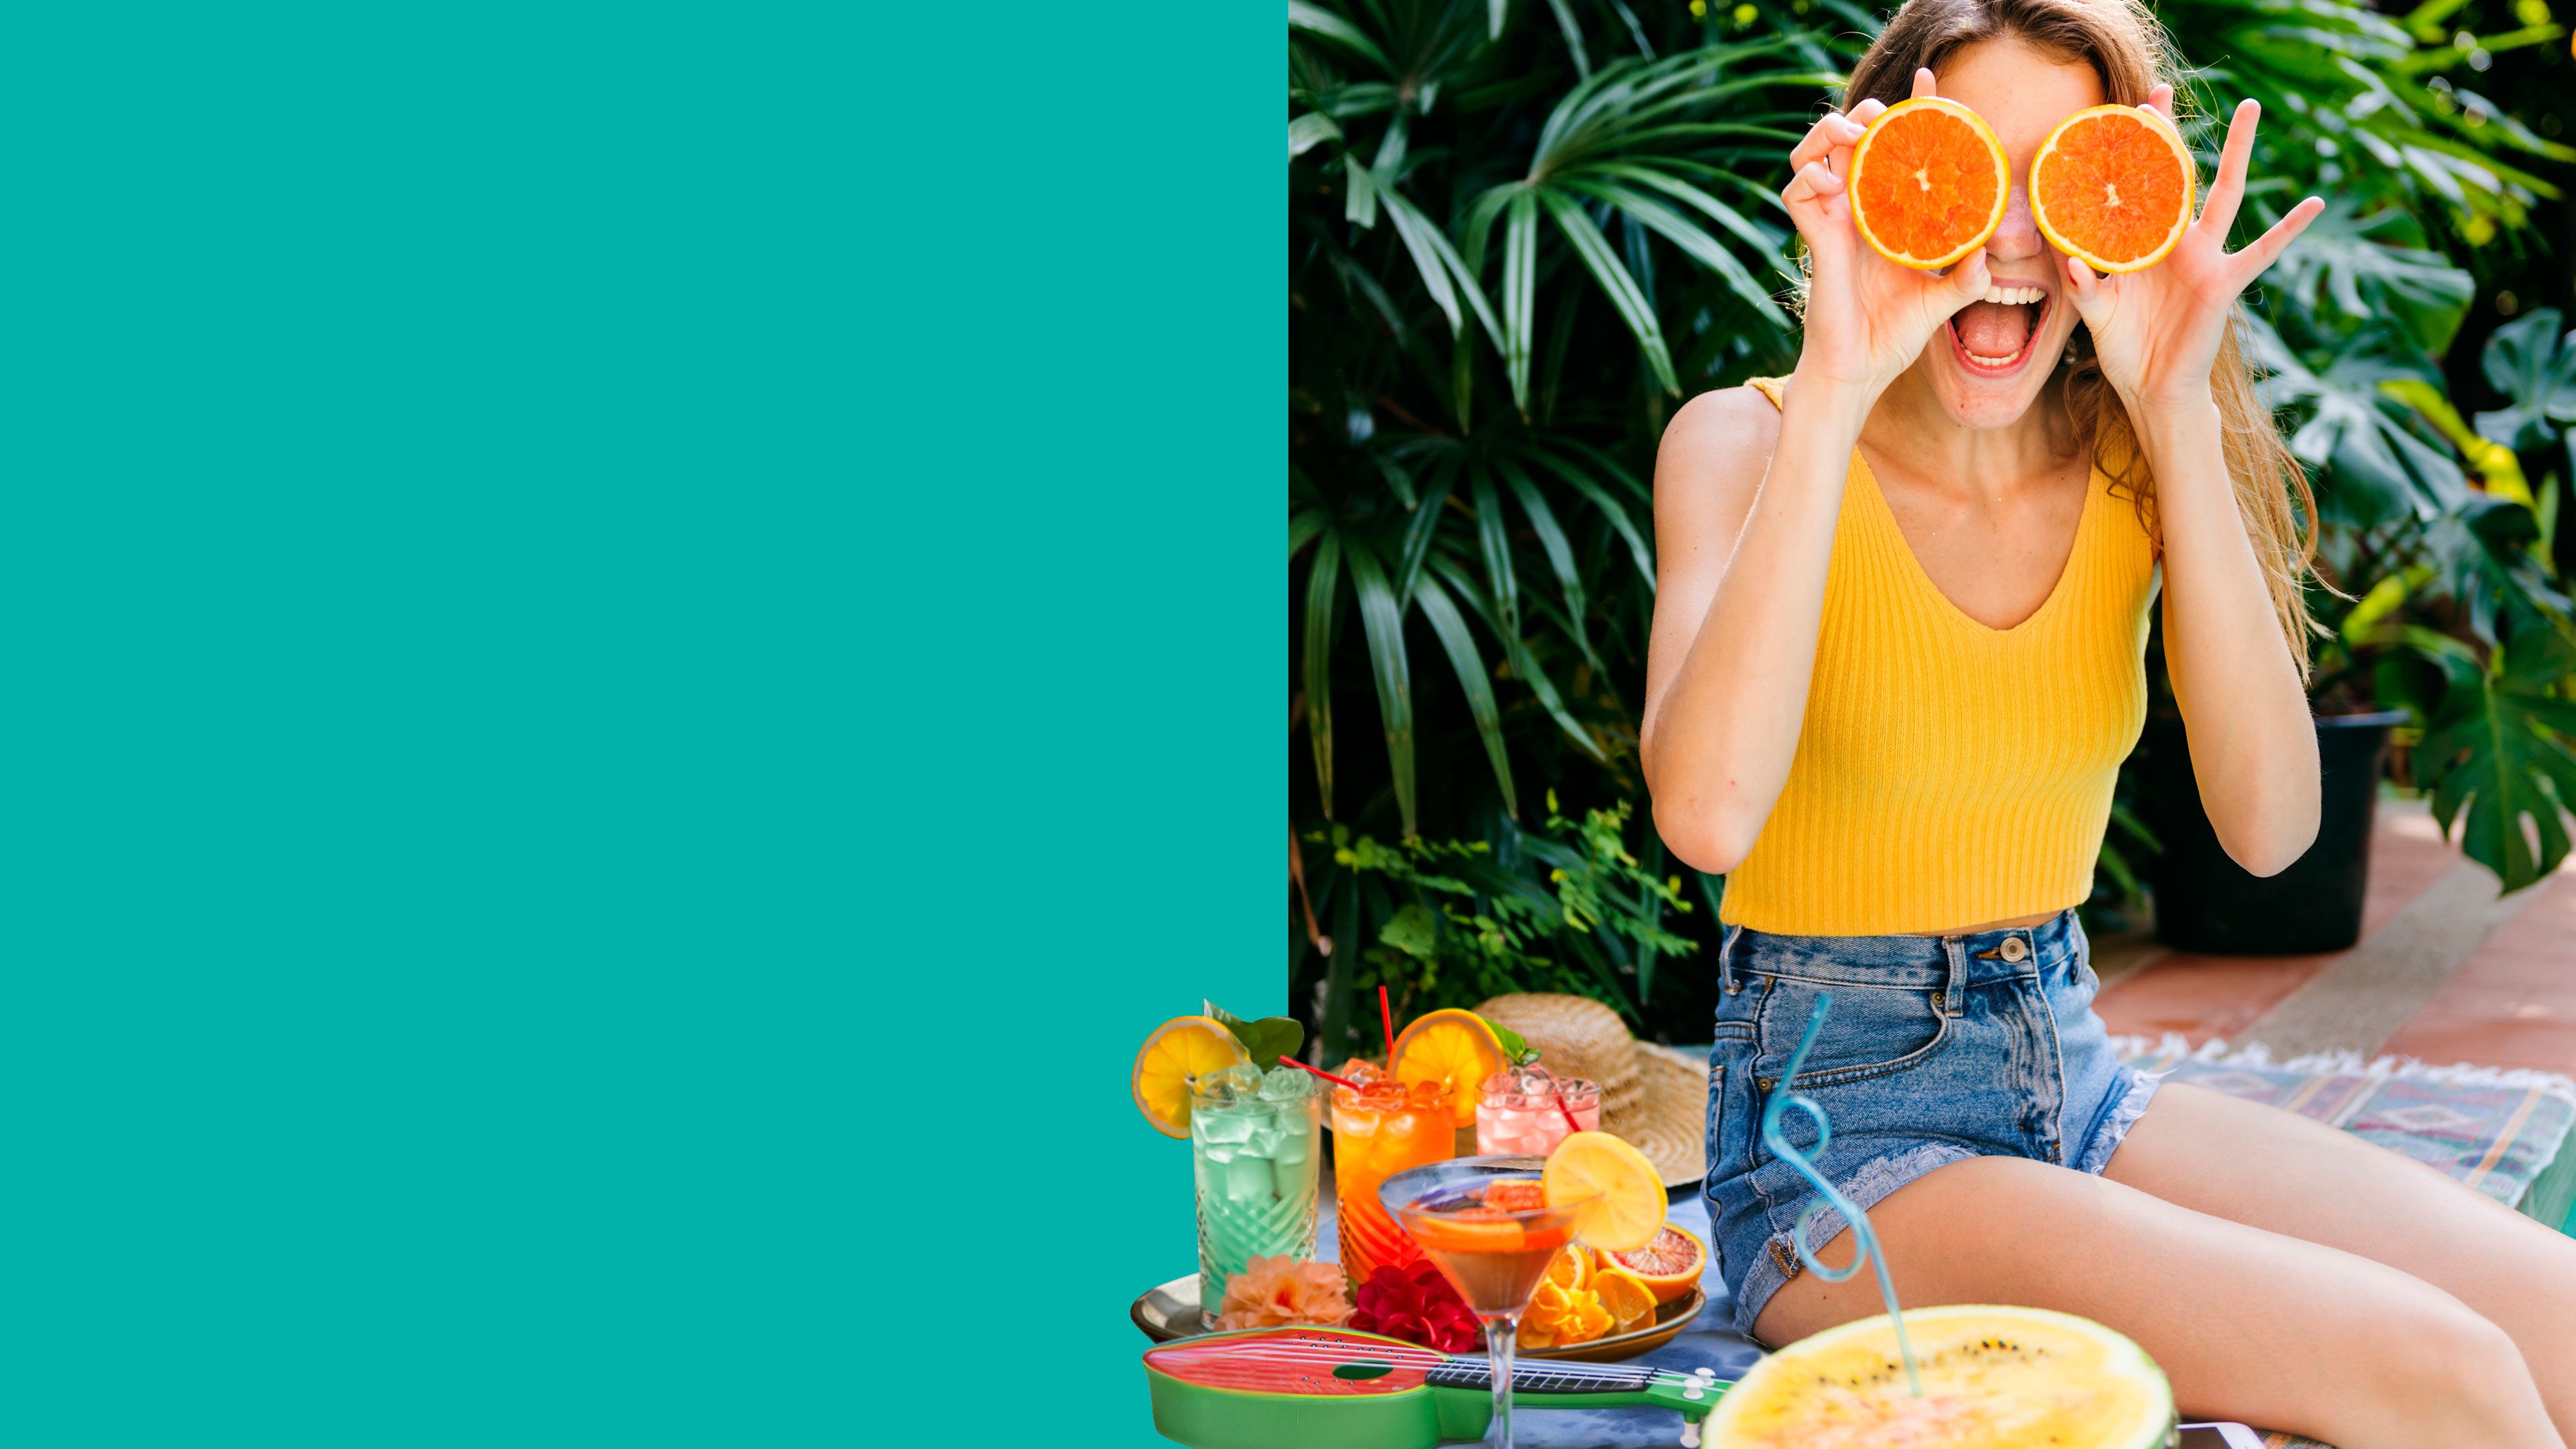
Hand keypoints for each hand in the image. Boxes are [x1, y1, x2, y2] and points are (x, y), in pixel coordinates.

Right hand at [1783, 68, 1993, 401]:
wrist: (1859, 372)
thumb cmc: (1892, 337)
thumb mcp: (1941, 302)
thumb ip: (1966, 278)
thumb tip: (1991, 253)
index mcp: (1887, 216)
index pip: (1896, 150)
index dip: (1911, 113)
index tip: (1930, 84)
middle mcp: (1856, 212)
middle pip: (1849, 138)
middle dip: (1866, 112)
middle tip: (1889, 113)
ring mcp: (1831, 223)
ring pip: (1812, 153)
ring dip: (1830, 132)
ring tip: (1855, 134)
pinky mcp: (1813, 240)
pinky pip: (1797, 192)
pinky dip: (1809, 177)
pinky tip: (1833, 182)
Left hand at [2062, 90, 2322, 411]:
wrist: (2153, 390)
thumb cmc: (2126, 349)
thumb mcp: (2095, 312)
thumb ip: (2084, 283)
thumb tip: (2070, 258)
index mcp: (2140, 245)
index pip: (2131, 190)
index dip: (2122, 160)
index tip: (2110, 119)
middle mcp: (2174, 242)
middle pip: (2174, 176)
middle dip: (2167, 135)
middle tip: (2162, 90)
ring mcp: (2203, 257)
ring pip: (2225, 194)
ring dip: (2237, 152)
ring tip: (2252, 109)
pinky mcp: (2224, 282)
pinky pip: (2262, 251)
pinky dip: (2288, 229)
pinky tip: (2313, 204)